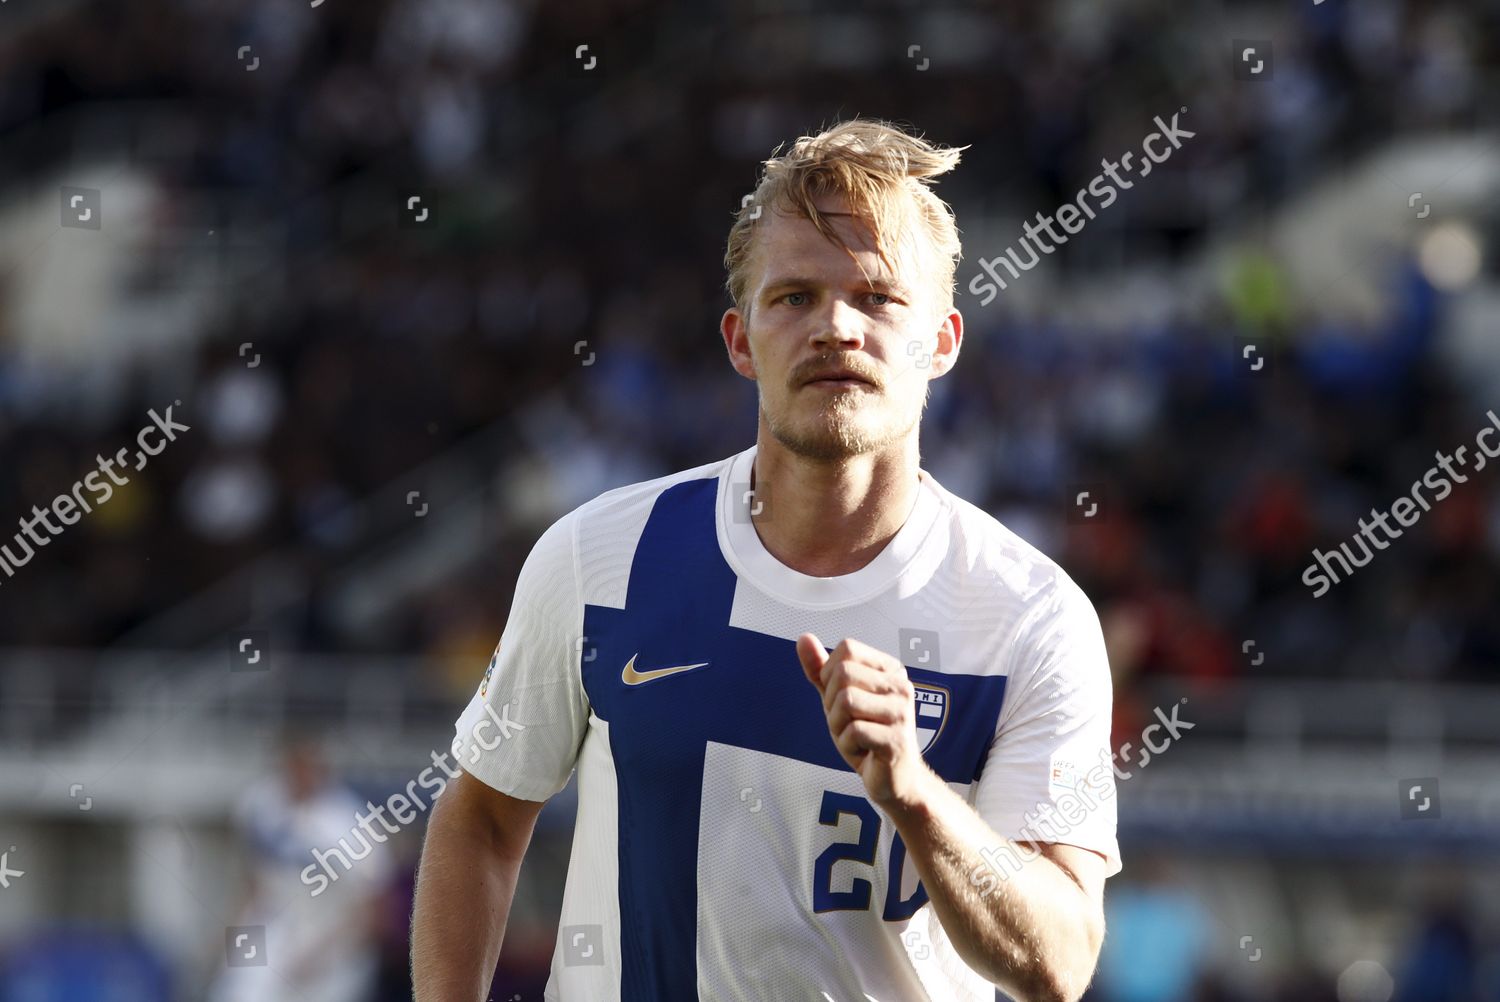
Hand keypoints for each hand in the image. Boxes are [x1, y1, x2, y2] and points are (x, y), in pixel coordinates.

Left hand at [797, 633, 936, 812]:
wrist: (896, 780)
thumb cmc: (869, 737)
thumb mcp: (838, 699)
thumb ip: (820, 670)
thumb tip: (804, 638)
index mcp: (890, 670)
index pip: (846, 649)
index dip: (831, 675)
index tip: (844, 700)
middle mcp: (900, 686)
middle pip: (844, 674)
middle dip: (832, 703)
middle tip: (848, 723)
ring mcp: (901, 712)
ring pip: (846, 701)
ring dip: (838, 725)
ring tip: (855, 737)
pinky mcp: (896, 739)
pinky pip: (853, 730)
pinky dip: (847, 744)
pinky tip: (863, 751)